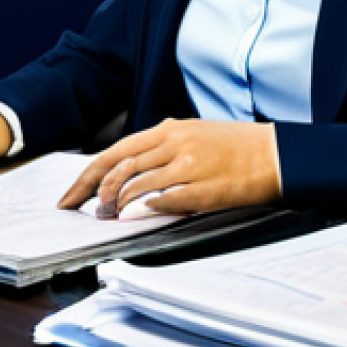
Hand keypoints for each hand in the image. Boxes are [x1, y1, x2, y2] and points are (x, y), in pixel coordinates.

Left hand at [57, 118, 281, 216]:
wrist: (274, 153)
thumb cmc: (234, 146)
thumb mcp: (192, 135)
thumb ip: (161, 149)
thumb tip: (128, 172)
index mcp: (168, 129)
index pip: (116, 152)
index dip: (89, 175)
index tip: (72, 194)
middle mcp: (173, 143)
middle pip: (118, 167)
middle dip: (93, 191)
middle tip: (81, 210)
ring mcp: (187, 164)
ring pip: (135, 184)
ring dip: (116, 204)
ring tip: (109, 217)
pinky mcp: (202, 187)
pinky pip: (163, 200)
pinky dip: (144, 210)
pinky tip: (136, 217)